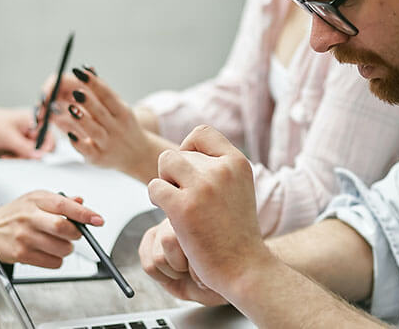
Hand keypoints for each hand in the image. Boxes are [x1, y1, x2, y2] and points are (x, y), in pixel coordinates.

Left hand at [0, 105, 53, 158]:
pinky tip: (7, 156)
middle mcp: (33, 128)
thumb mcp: (9, 136)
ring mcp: (27, 137)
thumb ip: (25, 147)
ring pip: (34, 154)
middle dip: (31, 155)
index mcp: (34, 119)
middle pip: (43, 147)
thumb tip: (39, 155)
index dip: (43, 148)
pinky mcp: (21, 145)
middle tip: (19, 157)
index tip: (36, 156)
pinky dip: (17, 158)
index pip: (48, 136)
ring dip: (22, 158)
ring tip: (9, 156)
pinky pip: (25, 156)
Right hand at [0, 191, 103, 267]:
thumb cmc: (19, 213)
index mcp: (37, 200)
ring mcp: (24, 236)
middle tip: (75, 234)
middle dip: (75, 234)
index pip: (64, 205)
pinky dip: (57, 259)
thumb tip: (80, 201)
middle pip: (62, 228)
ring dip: (67, 248)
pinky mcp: (21, 254)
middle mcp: (29, 217)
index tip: (97, 219)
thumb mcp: (37, 199)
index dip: (84, 213)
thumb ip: (61, 200)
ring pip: (60, 248)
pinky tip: (49, 251)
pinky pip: (52, 262)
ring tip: (59, 243)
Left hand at [39, 67, 167, 181]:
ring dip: (83, 120)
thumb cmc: (123, 126)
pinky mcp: (98, 158)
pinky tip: (69, 133)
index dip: (94, 83)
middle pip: (101, 113)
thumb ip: (102, 90)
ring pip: (95, 131)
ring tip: (71, 108)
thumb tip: (87, 68)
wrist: (138, 155)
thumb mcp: (119, 108)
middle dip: (89, 102)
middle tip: (75, 91)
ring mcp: (107, 144)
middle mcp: (116, 128)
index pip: (107, 95)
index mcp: (122, 112)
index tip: (80, 71)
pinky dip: (79, 142)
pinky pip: (87, 150)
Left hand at [147, 125, 266, 295]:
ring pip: (165, 162)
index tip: (189, 170)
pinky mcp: (183, 207)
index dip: (188, 147)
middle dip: (175, 173)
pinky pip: (154, 187)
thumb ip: (218, 168)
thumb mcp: (238, 188)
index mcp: (237, 163)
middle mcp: (222, 170)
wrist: (244, 267)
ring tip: (174, 201)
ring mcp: (202, 187)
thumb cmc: (236, 232)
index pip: (202, 132)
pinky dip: (155, 198)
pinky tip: (168, 213)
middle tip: (184, 196)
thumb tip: (186, 150)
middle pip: (179, 152)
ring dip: (163, 180)